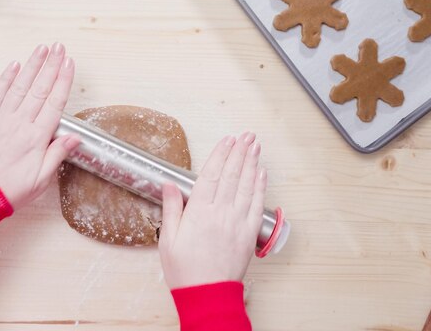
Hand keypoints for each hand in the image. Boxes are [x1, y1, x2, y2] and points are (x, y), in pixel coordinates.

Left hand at [0, 43, 79, 208]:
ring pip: (20, 86)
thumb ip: (57, 155)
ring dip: (32, 65)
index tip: (69, 64)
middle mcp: (20, 123)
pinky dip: (6, 78)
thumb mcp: (40, 180)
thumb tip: (75, 138)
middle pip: (40, 88)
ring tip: (42, 49)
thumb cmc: (9, 189)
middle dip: (51, 65)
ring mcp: (1, 119)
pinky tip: (15, 65)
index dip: (63, 81)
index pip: (55, 103)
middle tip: (59, 47)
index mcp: (37, 138)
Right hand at [158, 133, 266, 288]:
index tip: (227, 140)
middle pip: (232, 175)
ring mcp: (238, 222)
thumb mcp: (168, 239)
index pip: (211, 175)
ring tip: (255, 146)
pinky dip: (260, 187)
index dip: (220, 155)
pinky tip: (262, 174)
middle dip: (240, 152)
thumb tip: (170, 184)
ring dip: (252, 163)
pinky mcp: (249, 233)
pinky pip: (257, 205)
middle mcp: (221, 213)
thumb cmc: (185, 270)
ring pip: (247, 186)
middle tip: (246, 135)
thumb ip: (172, 208)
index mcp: (199, 212)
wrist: (207, 294)